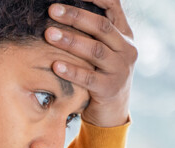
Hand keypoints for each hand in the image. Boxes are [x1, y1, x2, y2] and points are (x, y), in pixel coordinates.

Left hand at [45, 0, 136, 127]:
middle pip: (101, 26)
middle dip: (75, 16)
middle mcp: (126, 49)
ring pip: (95, 51)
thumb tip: (62, 10)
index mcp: (124, 34)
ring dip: (70, 41)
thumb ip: (92, 31)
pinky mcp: (110, 89)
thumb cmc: (100, 73)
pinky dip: (71, 70)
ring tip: (48, 34)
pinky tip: (55, 65)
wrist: (112, 111)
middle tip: (52, 10)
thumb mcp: (102, 50)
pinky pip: (89, 78)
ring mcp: (120, 70)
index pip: (113, 6)